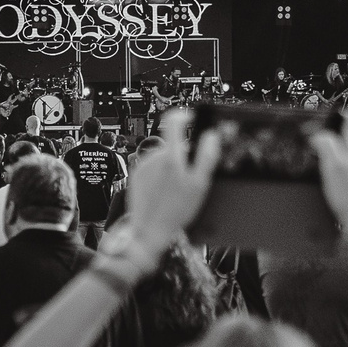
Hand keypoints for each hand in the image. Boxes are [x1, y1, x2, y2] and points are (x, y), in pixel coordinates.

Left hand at [114, 108, 218, 246]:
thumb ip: (206, 157)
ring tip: (176, 188)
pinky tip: (164, 191)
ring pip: (162, 156)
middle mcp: (153, 158)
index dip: (184, 115)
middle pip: (171, 143)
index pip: (173, 121)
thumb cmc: (175, 211)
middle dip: (182, 153)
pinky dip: (160, 174)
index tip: (191, 118)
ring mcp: (143, 166)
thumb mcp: (199, 185)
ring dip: (171, 165)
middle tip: (190, 175)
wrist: (148, 231)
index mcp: (170, 157)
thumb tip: (211, 136)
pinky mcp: (136, 176)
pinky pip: (152, 167)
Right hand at [310, 114, 347, 242]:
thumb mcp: (332, 165)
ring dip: (330, 150)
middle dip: (332, 132)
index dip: (340, 112)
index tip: (330, 110)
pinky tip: (323, 176)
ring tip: (316, 152)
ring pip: (343, 154)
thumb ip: (326, 145)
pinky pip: (341, 169)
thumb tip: (318, 133)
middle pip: (346, 137)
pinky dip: (331, 168)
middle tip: (316, 132)